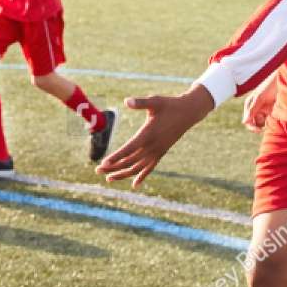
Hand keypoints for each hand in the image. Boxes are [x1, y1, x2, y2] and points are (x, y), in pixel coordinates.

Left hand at [96, 85, 213, 186]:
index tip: (104, 163)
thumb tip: (127, 101)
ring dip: (123, 174)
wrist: (189, 112)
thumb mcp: (155, 101)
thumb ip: (140, 103)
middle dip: (113, 167)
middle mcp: (152, 146)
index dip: (116, 157)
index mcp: (148, 134)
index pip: (128, 149)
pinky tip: (134, 185)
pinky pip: (150, 168)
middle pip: (130, 161)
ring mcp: (157, 151)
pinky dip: (142, 176)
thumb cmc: (169, 104)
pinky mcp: (161, 152)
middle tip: (97, 170)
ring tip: (109, 179)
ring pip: (138, 168)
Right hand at [241, 76, 277, 132]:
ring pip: (262, 123)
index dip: (252, 127)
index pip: (248, 121)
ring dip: (267, 124)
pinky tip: (276, 119)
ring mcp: (264, 110)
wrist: (283, 81)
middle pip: (254, 124)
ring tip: (272, 120)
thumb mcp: (259, 98)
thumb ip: (252, 110)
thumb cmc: (269, 87)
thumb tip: (244, 122)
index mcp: (249, 105)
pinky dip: (272, 122)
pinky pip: (270, 121)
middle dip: (259, 127)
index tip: (259, 130)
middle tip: (265, 129)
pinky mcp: (272, 111)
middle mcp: (255, 109)